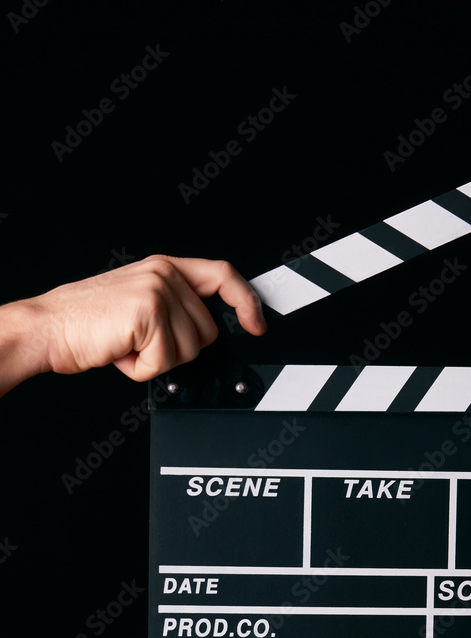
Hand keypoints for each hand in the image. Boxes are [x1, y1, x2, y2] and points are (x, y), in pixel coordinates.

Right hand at [1, 254, 265, 393]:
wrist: (47, 327)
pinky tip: (121, 353)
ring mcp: (157, 292)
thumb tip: (207, 330)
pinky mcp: (148, 314)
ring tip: (127, 346)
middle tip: (142, 343)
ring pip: (190, 349)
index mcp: (165, 268)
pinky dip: (142, 369)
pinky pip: (165, 361)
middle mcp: (164, 274)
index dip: (246, 301)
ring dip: (158, 361)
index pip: (223, 275)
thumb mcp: (137, 302)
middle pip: (208, 330)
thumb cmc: (87, 322)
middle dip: (179, 349)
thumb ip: (174, 305)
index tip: (257, 324)